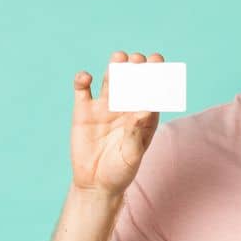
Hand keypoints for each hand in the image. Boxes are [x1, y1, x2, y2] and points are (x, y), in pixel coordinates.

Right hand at [71, 51, 163, 196]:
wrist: (95, 183)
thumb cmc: (121, 171)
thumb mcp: (131, 154)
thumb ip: (136, 133)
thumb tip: (144, 110)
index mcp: (144, 117)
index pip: (152, 92)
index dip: (156, 76)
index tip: (157, 62)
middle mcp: (126, 108)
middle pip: (132, 83)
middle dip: (136, 69)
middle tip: (137, 58)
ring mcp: (105, 108)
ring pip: (110, 82)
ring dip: (114, 69)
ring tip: (118, 57)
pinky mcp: (83, 111)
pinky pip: (83, 91)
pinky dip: (83, 80)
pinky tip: (86, 77)